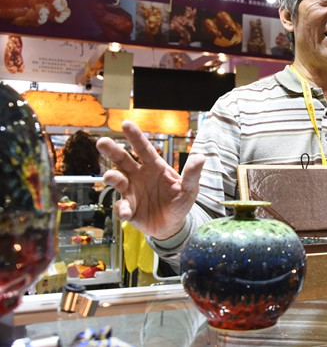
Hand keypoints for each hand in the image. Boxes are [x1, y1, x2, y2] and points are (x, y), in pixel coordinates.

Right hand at [96, 120, 204, 239]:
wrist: (173, 226)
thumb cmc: (180, 202)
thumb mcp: (190, 188)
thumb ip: (192, 174)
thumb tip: (201, 157)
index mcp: (154, 167)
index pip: (144, 149)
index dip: (135, 137)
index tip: (125, 124)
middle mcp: (139, 175)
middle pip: (123, 159)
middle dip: (112, 150)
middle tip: (102, 142)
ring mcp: (131, 191)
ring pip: (117, 180)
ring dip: (112, 177)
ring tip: (110, 176)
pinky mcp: (128, 208)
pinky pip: (122, 206)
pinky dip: (122, 209)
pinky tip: (127, 212)